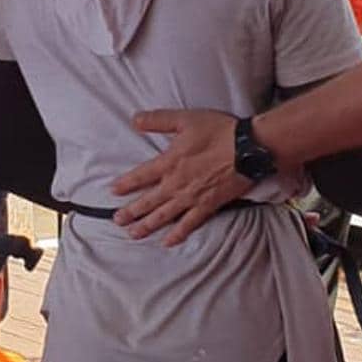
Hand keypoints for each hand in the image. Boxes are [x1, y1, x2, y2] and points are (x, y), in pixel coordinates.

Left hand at [109, 110, 251, 244]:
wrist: (248, 148)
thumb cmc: (218, 131)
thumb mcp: (185, 119)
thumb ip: (157, 120)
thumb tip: (134, 120)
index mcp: (169, 162)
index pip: (140, 176)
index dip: (126, 184)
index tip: (113, 191)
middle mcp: (176, 184)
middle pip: (149, 201)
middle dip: (131, 211)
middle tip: (117, 220)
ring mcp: (191, 197)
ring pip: (164, 216)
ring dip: (147, 226)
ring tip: (133, 234)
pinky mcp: (208, 206)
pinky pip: (189, 224)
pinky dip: (178, 234)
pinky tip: (168, 242)